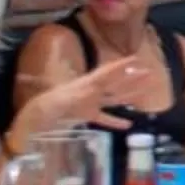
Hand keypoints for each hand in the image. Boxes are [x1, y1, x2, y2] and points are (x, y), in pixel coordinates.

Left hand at [20, 53, 161, 137]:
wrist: (35, 118)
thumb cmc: (46, 107)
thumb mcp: (59, 99)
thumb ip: (75, 93)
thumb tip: (88, 88)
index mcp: (86, 85)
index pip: (106, 73)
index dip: (120, 66)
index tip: (135, 59)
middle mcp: (90, 91)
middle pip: (115, 83)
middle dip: (131, 78)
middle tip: (149, 72)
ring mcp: (90, 103)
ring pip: (114, 98)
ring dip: (129, 94)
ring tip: (145, 89)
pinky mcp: (87, 115)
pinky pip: (105, 118)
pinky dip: (116, 121)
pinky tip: (128, 125)